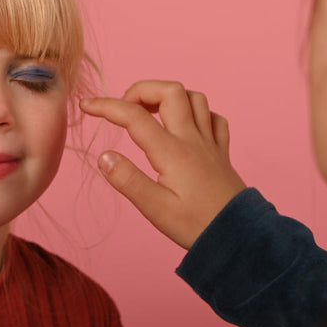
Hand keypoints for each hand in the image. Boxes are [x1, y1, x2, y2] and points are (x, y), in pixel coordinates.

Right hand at [80, 80, 246, 248]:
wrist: (239, 237)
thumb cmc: (196, 226)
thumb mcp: (155, 210)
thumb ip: (128, 181)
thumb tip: (104, 156)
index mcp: (171, 152)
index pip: (134, 116)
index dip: (106, 106)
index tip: (86, 106)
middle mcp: (192, 140)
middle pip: (170, 91)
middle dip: (142, 89)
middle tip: (125, 109)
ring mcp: (210, 143)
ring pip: (194, 98)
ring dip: (170, 97)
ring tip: (151, 114)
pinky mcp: (222, 153)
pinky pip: (213, 118)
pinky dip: (197, 113)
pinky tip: (185, 127)